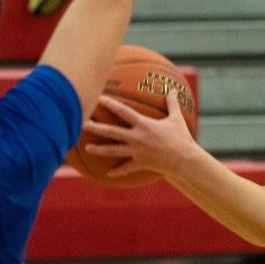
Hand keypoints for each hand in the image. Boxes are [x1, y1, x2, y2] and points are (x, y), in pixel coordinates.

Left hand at [83, 91, 198, 178]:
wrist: (184, 160)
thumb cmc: (181, 138)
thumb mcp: (177, 119)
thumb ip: (172, 104)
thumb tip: (173, 90)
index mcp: (143, 124)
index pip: (122, 110)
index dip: (109, 103)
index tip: (97, 97)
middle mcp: (136, 137)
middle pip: (110, 131)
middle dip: (95, 127)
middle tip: (80, 123)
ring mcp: (136, 152)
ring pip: (113, 150)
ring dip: (99, 149)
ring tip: (87, 148)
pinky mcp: (140, 163)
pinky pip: (126, 168)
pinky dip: (117, 171)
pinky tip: (108, 174)